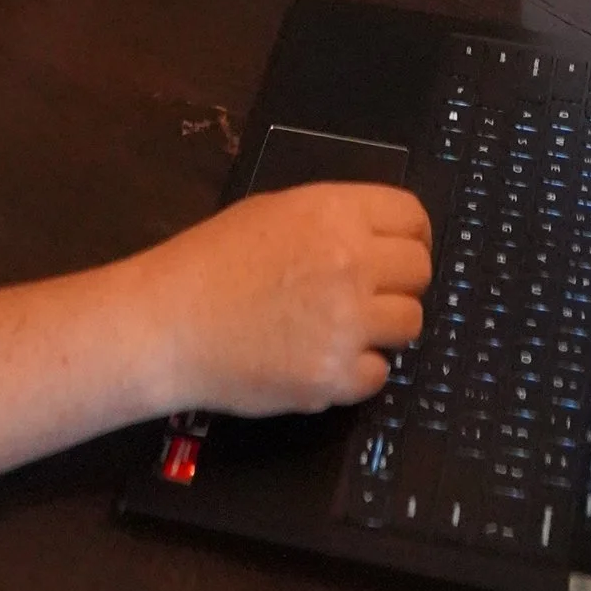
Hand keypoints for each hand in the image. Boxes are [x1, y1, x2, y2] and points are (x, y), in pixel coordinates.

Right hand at [151, 185, 432, 414]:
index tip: (395, 251)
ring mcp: (347, 325)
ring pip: (411, 324)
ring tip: (347, 327)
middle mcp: (351, 264)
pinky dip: (358, 371)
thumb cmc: (214, 259)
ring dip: (385, 327)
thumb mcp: (276, 211)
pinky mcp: (334, 379)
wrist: (169, 324)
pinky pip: (380, 375)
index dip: (409, 235)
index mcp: (336, 213)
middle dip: (400, 281)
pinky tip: (324, 359)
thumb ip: (334, 220)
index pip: (414, 218)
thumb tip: (381, 238)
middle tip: (370, 293)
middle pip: (420, 272)